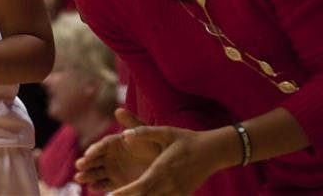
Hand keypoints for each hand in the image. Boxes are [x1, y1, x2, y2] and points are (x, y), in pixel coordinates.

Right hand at [75, 108, 160, 190]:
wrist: (166, 163)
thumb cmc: (155, 145)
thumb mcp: (144, 132)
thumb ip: (132, 122)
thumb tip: (118, 110)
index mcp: (114, 143)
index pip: (102, 146)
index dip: (94, 150)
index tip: (88, 155)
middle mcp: (110, 155)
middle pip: (95, 159)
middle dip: (86, 163)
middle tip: (79, 166)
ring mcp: (112, 169)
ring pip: (97, 172)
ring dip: (88, 175)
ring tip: (80, 178)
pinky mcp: (117, 182)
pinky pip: (105, 184)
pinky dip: (98, 186)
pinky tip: (93, 187)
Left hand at [81, 109, 228, 195]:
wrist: (212, 151)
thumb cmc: (186, 139)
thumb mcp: (165, 132)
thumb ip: (144, 132)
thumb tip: (124, 134)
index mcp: (162, 168)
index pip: (140, 186)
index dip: (125, 193)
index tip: (110, 195)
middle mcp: (169, 183)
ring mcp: (178, 192)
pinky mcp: (183, 195)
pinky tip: (144, 195)